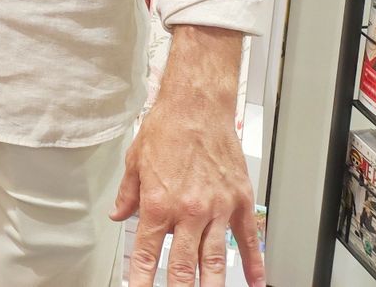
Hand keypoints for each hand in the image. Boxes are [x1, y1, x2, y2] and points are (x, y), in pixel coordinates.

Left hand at [113, 34, 261, 286]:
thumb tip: (119, 214)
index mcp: (159, 203)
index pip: (148, 251)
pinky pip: (247, 239)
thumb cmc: (167, 128)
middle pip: (183, 264)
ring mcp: (217, 209)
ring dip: (211, 282)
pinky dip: (254, 263)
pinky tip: (255, 281)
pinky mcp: (238, 201)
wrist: (196, 106)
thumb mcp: (135, 161)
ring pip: (215, 259)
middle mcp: (189, 211)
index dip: (142, 276)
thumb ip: (128, 194)